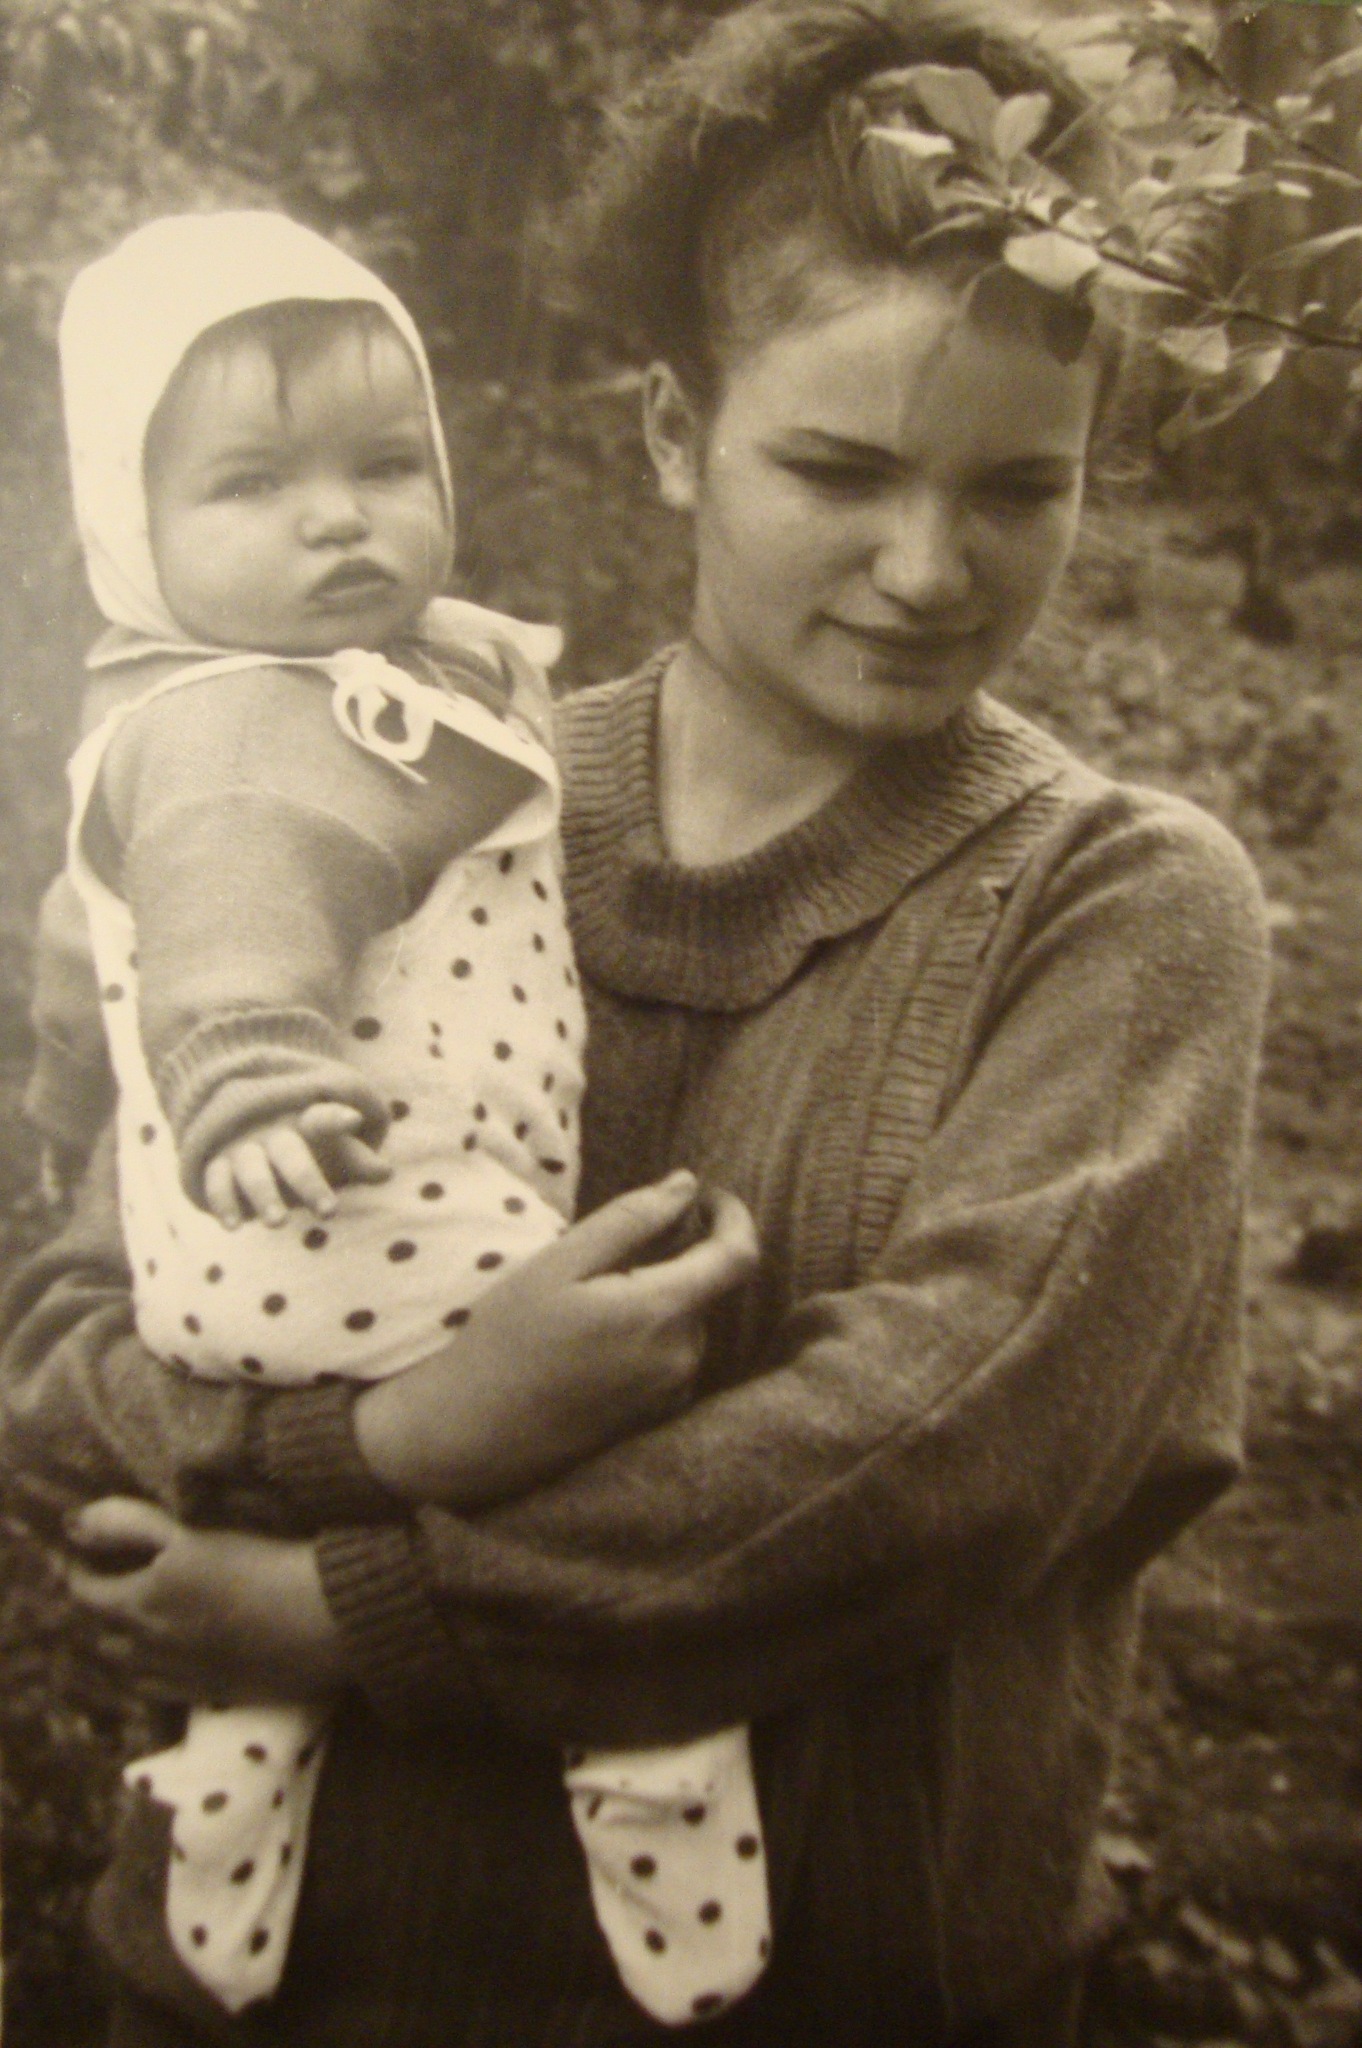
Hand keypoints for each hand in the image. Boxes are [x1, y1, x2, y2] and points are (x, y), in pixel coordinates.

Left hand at [63, 1498, 344, 1702]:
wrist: (321, 1620)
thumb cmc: (258, 1565)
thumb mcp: (190, 1534)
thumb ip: (129, 1525)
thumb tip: (71, 1524)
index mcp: (142, 1603)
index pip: (85, 1593)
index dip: (78, 1573)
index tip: (82, 1558)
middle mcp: (149, 1648)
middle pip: (102, 1635)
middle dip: (99, 1611)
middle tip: (111, 1585)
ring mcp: (178, 1677)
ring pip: (127, 1667)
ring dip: (122, 1645)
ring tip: (135, 1621)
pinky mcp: (209, 1695)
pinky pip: (157, 1692)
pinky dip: (148, 1673)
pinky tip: (165, 1659)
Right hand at [203, 1102, 390, 1228]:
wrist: (249, 1131)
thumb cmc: (309, 1149)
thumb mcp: (337, 1153)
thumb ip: (359, 1161)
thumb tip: (386, 1172)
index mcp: (307, 1125)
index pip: (323, 1118)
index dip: (337, 1118)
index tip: (353, 1120)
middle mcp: (274, 1134)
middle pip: (290, 1152)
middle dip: (308, 1181)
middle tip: (330, 1211)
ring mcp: (245, 1149)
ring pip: (252, 1168)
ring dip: (264, 1195)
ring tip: (278, 1224)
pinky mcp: (219, 1166)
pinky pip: (216, 1182)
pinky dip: (223, 1203)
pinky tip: (233, 1226)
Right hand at [355, 1169, 758, 1506]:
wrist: (474, 1434)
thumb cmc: (509, 1340)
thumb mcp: (560, 1263)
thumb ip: (631, 1219)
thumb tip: (687, 1185)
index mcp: (662, 1313)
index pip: (739, 1255)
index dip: (733, 1215)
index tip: (706, 1195)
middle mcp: (682, 1357)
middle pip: (708, 1286)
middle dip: (676, 1257)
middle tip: (608, 1254)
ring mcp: (673, 1391)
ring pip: (688, 1320)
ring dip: (659, 1296)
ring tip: (590, 1302)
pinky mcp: (658, 1415)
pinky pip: (673, 1354)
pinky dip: (651, 1331)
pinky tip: (596, 1339)